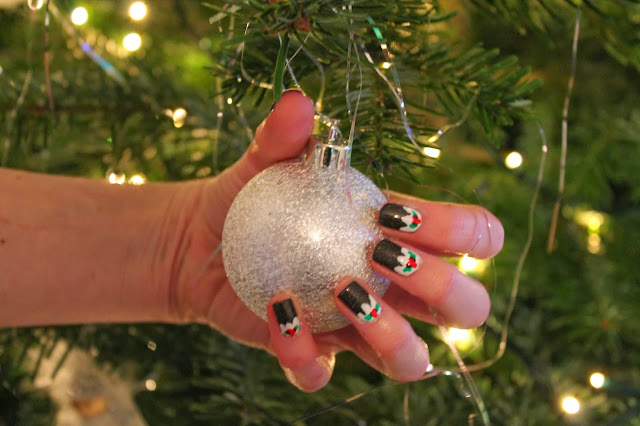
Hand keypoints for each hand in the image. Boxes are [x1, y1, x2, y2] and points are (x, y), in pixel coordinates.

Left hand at [168, 90, 503, 390]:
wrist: (201, 241)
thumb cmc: (250, 196)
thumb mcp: (265, 161)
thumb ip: (284, 135)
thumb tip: (298, 103)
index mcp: (401, 235)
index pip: (475, 240)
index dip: (466, 233)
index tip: (400, 215)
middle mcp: (393, 287)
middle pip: (467, 308)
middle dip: (446, 289)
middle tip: (385, 256)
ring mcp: (356, 325)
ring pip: (413, 360)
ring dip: (391, 335)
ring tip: (344, 291)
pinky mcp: (312, 353)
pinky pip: (323, 373)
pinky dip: (304, 352)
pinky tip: (278, 311)